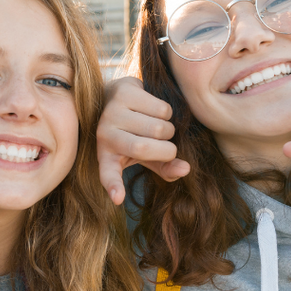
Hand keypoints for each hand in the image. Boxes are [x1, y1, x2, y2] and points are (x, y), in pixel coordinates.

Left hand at [97, 77, 190, 204]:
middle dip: (167, 149)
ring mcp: (112, 112)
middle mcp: (104, 135)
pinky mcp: (124, 92)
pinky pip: (161, 109)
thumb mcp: (146, 155)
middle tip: (166, 144)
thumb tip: (186, 169)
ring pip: (159, 127)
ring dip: (169, 129)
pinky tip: (155, 110)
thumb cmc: (133, 132)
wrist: (116, 95)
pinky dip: (167, 112)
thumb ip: (165, 167)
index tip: (118, 198)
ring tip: (158, 126)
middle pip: (145, 148)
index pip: (108, 175)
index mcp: (107, 157)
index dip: (114, 186)